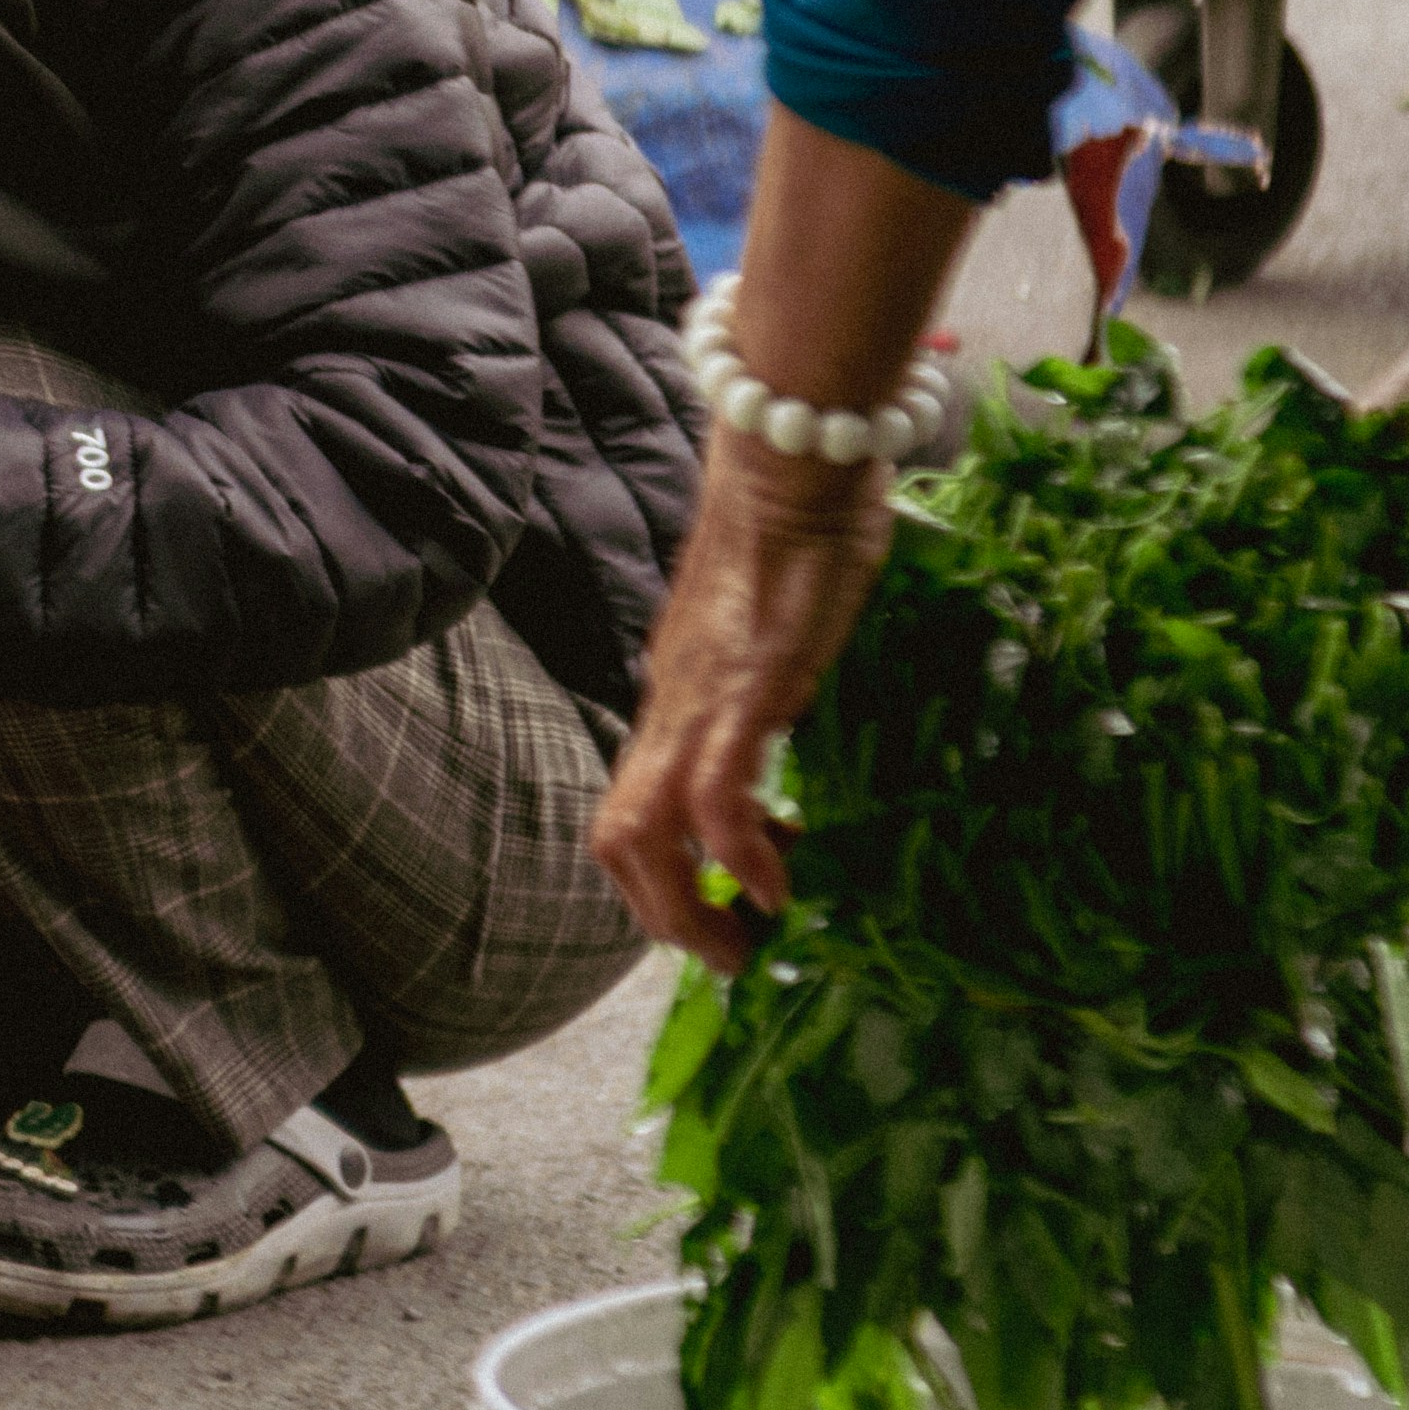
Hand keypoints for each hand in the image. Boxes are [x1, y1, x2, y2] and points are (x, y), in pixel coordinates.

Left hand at [586, 431, 897, 970]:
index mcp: (673, 695)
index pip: (630, 808)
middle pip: (616, 839)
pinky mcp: (750, 689)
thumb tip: (772, 714)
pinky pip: (722, 795)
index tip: (732, 899)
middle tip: (729, 955)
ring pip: (648, 832)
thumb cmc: (792, 526)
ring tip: (747, 940)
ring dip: (690, 908)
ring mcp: (703, 698)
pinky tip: (783, 883)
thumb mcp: (764, 625)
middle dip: (664, 918)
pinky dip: (743, 855)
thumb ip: (753, 676)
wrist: (791, 454)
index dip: (663, 876)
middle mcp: (670, 704)